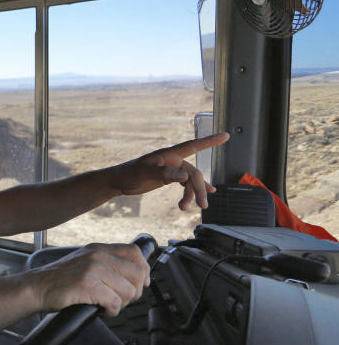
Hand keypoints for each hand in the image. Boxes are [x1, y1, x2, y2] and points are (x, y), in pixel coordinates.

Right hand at [30, 243, 150, 316]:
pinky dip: (111, 311)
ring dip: (121, 303)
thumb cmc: (58, 280)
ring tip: (107, 304)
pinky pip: (114, 302)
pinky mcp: (88, 284)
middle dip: (133, 292)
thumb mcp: (84, 262)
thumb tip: (134, 276)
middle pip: (137, 273)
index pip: (135, 252)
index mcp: (98, 249)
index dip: (143, 270)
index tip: (141, 283)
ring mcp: (93, 269)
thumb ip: (105, 264)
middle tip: (120, 299)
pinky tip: (100, 310)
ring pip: (129, 291)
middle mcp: (97, 255)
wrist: (36, 288)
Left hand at [109, 132, 228, 209]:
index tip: (226, 135)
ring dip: (193, 194)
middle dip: (199, 189)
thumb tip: (185, 176)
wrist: (119, 181)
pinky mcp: (168, 177)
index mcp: (169, 155)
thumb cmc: (130, 174)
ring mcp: (171, 168)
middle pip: (194, 173)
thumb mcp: (146, 174)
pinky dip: (192, 190)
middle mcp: (173, 160)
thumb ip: (165, 174)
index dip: (210, 141)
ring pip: (190, 181)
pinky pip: (185, 183)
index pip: (194, 145)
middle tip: (202, 206)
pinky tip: (200, 197)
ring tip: (187, 208)